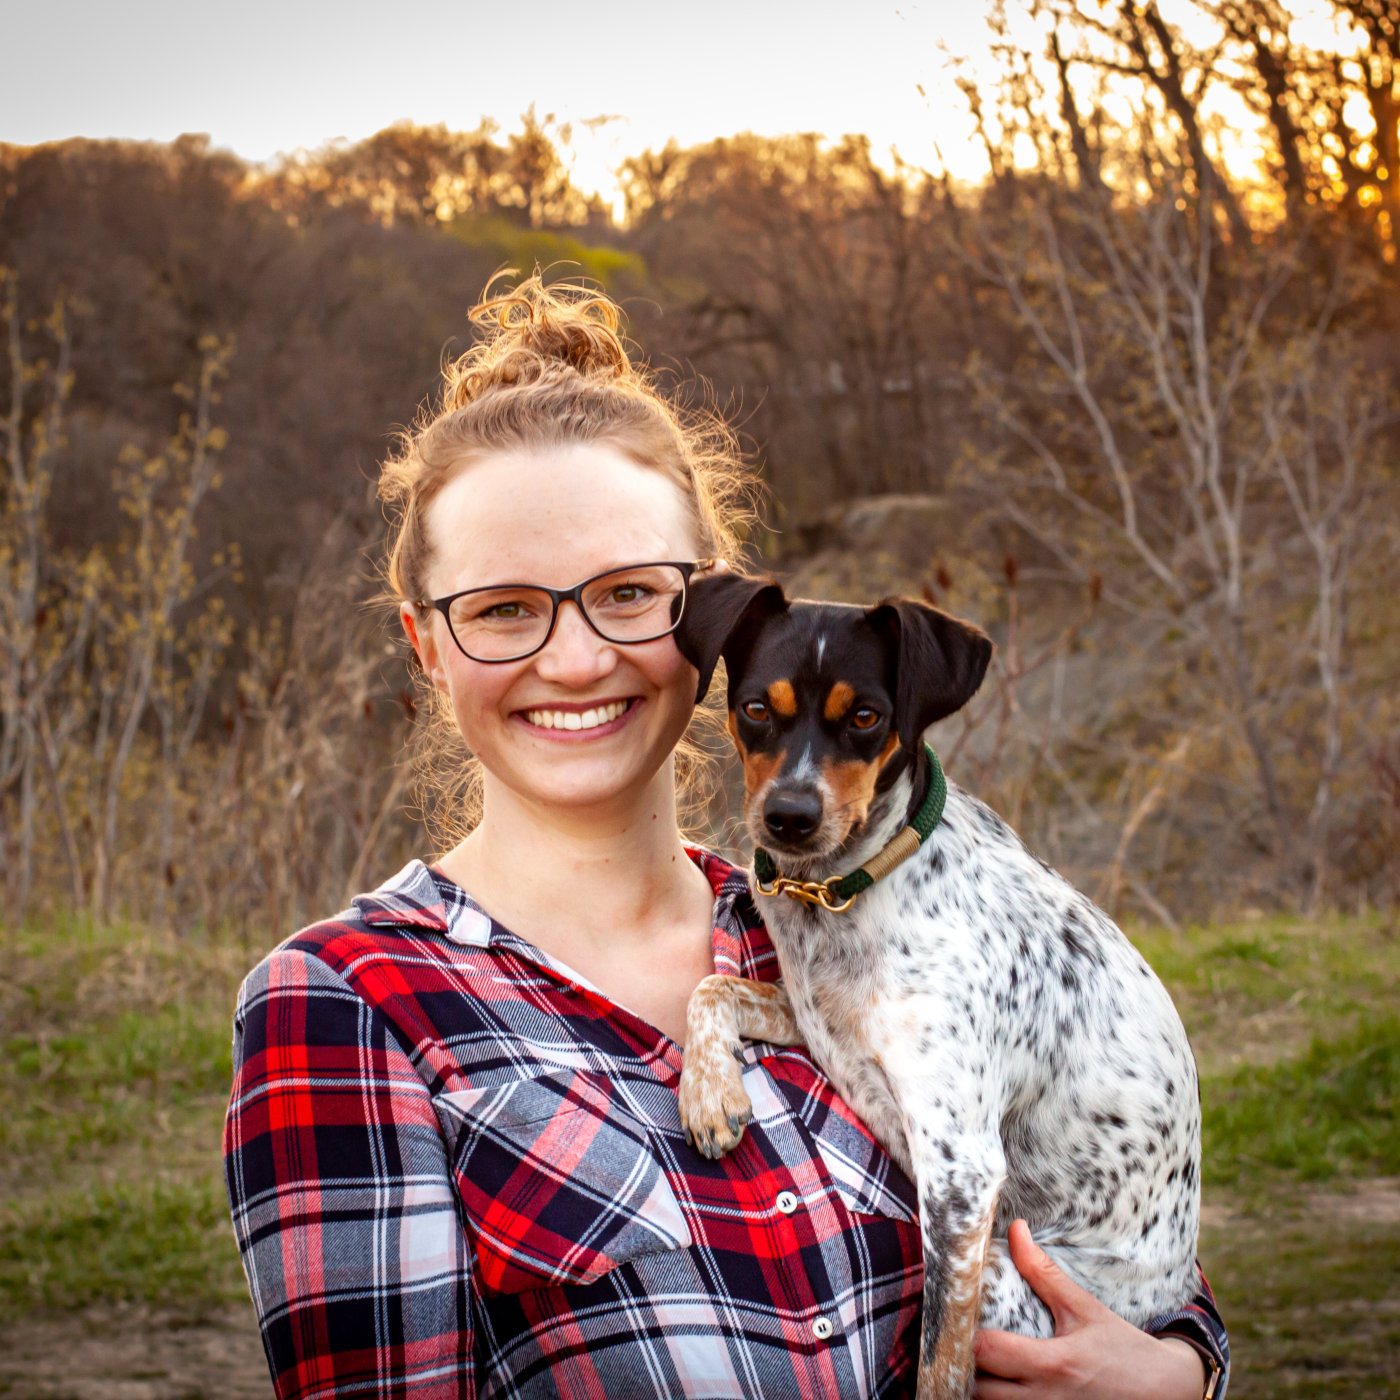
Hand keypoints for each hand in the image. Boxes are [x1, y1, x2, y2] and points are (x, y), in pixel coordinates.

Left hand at [973, 1221, 1207, 1398]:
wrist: (1165, 1392)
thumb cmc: (1122, 1347)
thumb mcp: (1083, 1308)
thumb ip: (1043, 1272)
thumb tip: (1015, 1230)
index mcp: (1053, 1363)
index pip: (986, 1352)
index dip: (964, 1335)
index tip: (957, 1316)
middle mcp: (1045, 1399)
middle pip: (978, 1390)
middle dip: (963, 1367)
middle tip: (959, 1342)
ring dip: (978, 1389)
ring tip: (975, 1365)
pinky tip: (998, 1386)